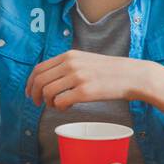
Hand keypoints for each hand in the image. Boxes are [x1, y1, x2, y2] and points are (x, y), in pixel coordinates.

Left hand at [25, 51, 153, 109]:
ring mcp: (77, 77)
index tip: (30, 93)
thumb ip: (67, 66)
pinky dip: (59, 107)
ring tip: (56, 105)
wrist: (133, 75)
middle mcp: (71, 64)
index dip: (30, 83)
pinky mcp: (85, 91)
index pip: (39, 68)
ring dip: (48, 102)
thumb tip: (49, 80)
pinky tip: (67, 108)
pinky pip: (60, 102)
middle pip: (39, 81)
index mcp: (69, 56)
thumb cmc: (109, 71)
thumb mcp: (85, 60)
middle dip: (34, 95)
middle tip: (38, 103)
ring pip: (47, 92)